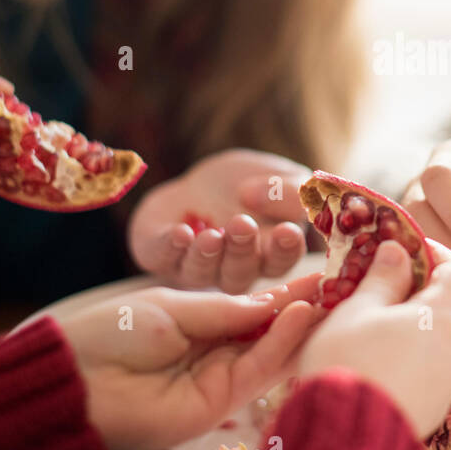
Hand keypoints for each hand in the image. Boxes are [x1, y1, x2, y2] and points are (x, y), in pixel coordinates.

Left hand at [61, 272, 322, 449]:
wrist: (74, 382)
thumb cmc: (109, 334)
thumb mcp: (173, 305)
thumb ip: (226, 308)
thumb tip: (276, 301)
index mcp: (199, 320)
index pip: (255, 304)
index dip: (288, 287)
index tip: (324, 267)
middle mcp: (214, 349)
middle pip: (272, 327)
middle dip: (309, 303)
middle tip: (347, 279)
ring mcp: (219, 377)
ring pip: (274, 348)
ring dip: (306, 321)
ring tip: (337, 291)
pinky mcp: (220, 403)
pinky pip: (259, 369)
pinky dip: (285, 341)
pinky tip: (304, 312)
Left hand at [128, 149, 311, 291]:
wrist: (202, 182)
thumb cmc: (251, 184)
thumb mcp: (281, 177)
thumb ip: (290, 190)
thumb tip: (255, 197)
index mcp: (270, 255)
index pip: (281, 261)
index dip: (285, 250)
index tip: (287, 231)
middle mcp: (234, 269)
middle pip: (240, 273)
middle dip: (241, 250)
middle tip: (243, 225)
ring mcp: (196, 267)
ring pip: (202, 273)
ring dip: (207, 254)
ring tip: (211, 236)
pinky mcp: (160, 254)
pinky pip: (163, 258)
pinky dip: (171, 247)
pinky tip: (181, 233)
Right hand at [298, 240, 450, 438]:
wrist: (344, 439)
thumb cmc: (348, 366)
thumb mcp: (356, 311)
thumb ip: (382, 278)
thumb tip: (396, 252)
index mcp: (441, 319)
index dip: (436, 255)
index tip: (408, 250)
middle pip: (444, 310)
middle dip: (412, 297)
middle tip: (374, 293)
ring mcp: (445, 385)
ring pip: (431, 343)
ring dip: (405, 332)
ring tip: (365, 335)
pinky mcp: (432, 409)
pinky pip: (423, 374)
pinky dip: (403, 362)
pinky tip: (371, 366)